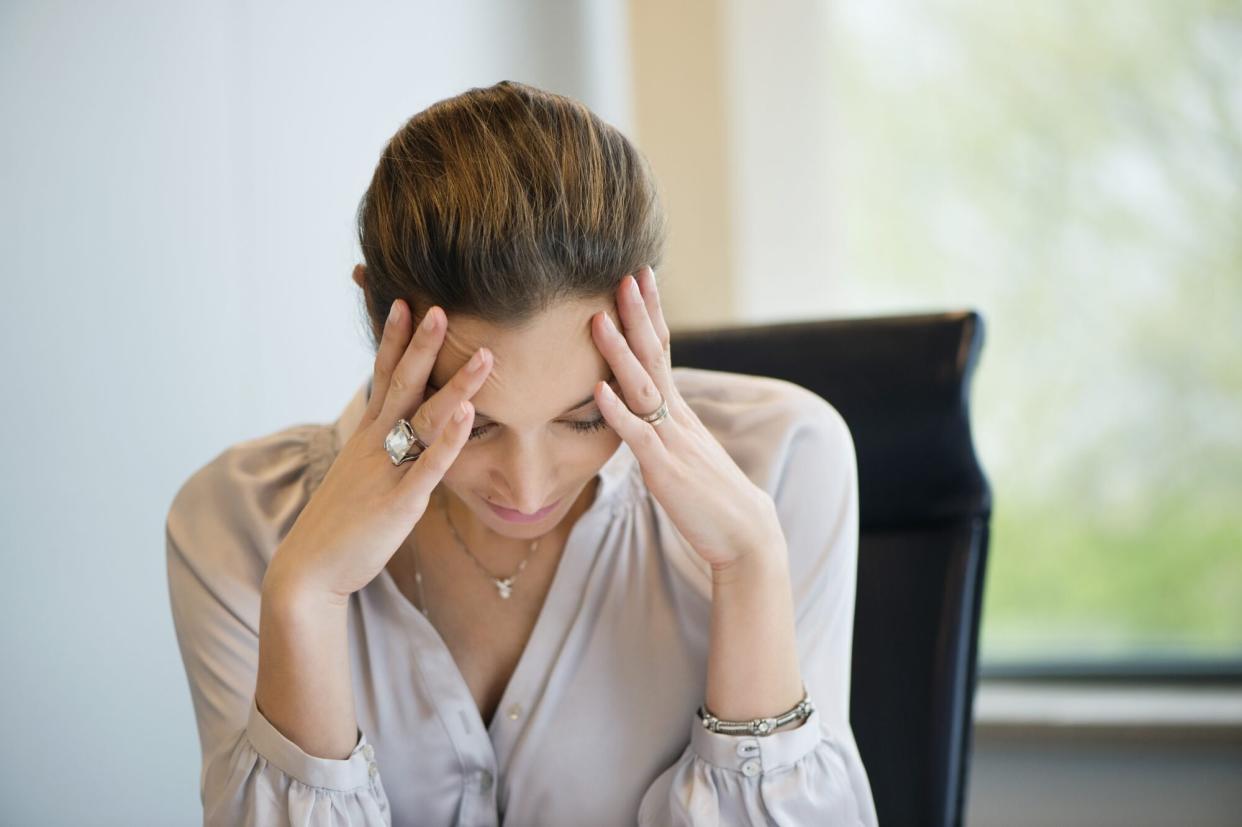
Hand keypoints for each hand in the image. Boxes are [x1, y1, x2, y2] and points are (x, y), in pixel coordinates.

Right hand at [263, 300, 493, 604]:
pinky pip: (428, 466)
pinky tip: (467, 415)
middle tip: (440, 308)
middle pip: (402, 385)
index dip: (393, 340)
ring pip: (425, 419)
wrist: (309, 571)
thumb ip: (383, 451)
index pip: (382, 377)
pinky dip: (449, 440)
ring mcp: (387, 471)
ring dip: (455, 386)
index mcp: (366, 438)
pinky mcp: (400, 502)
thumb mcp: (361, 476)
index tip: (403, 301)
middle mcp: (375, 446)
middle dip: (421, 345)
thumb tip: (405, 433)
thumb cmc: (340, 524)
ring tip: (484, 356)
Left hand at [590, 266, 783, 570]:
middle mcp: (676, 418)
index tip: (640, 276)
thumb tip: (640, 410)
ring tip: (599, 319)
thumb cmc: (711, 497)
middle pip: (654, 356)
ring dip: (619, 353)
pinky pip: (637, 437)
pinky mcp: (664, 470)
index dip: (650, 314)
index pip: (663, 350)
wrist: (746, 535)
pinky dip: (617, 412)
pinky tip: (599, 389)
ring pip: (642, 388)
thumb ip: (662, 428)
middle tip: (626, 274)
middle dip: (639, 314)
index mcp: (678, 412)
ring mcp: (671, 442)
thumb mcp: (684, 452)